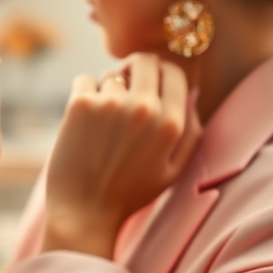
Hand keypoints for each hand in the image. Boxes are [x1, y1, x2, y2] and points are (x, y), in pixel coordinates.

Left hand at [42, 53, 201, 258]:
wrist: (84, 211)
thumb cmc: (129, 193)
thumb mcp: (174, 170)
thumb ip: (190, 130)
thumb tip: (192, 93)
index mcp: (171, 124)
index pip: (173, 71)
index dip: (161, 74)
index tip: (149, 83)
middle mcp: (144, 108)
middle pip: (143, 61)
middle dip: (135, 71)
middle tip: (125, 91)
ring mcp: (110, 103)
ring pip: (110, 74)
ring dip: (107, 90)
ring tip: (102, 122)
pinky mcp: (80, 104)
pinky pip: (84, 79)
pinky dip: (83, 93)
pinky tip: (84, 121)